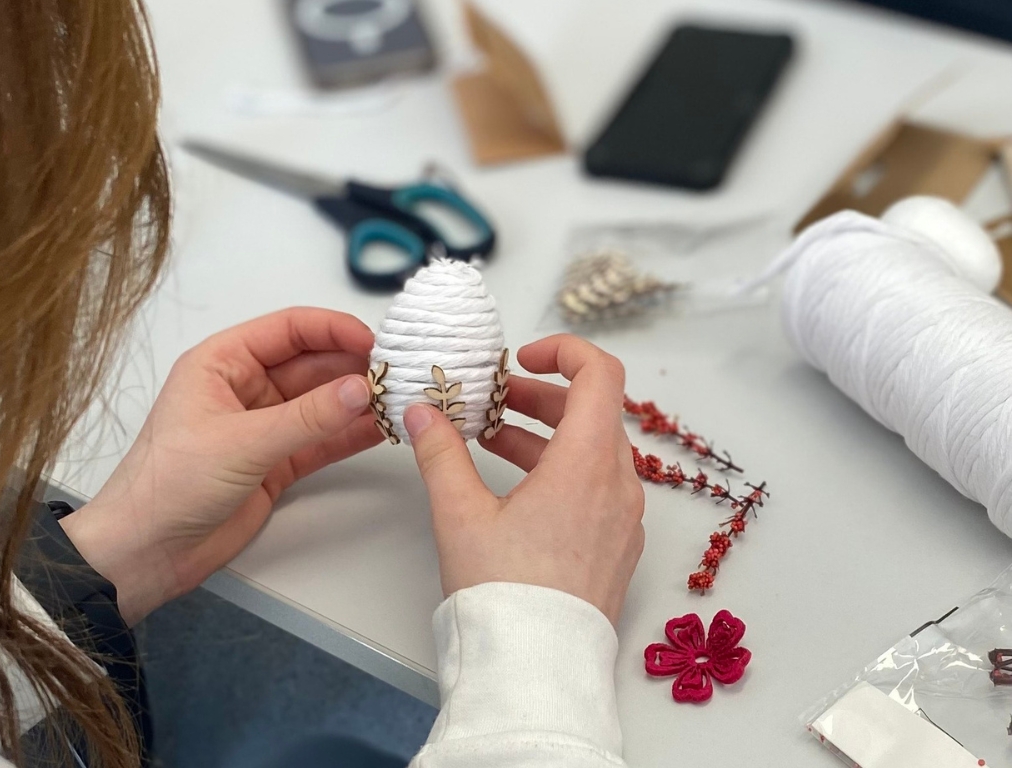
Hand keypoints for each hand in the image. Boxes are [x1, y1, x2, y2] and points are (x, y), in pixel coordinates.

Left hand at [61, 308, 382, 624]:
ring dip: (359, 401)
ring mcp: (265, 426)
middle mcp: (246, 388)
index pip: (288, 330)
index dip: (333, 329)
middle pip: (312, 365)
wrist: (146, 553)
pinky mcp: (278, 463)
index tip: (374, 341)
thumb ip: (307, 417)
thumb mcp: (242, 443)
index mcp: (222, 363)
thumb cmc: (170, 485)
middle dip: (353, 367)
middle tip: (398, 373)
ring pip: (323, 403)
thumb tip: (362, 389)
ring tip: (401, 400)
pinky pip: (323, 439)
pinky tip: (384, 429)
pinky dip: (351, 434)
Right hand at [404, 334, 644, 625]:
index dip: (563, 351)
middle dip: (540, 396)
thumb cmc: (504, 596)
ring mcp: (624, 519)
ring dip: (547, 435)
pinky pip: (598, 487)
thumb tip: (423, 414)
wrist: (537, 673)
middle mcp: (619, 486)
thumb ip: (441, 453)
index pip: (600, 373)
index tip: (521, 357)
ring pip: (594, 450)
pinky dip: (563, 470)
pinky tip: (518, 489)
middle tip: (493, 399)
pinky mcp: (618, 546)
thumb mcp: (461, 514)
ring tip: (492, 440)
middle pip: (592, 411)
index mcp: (588, 463)